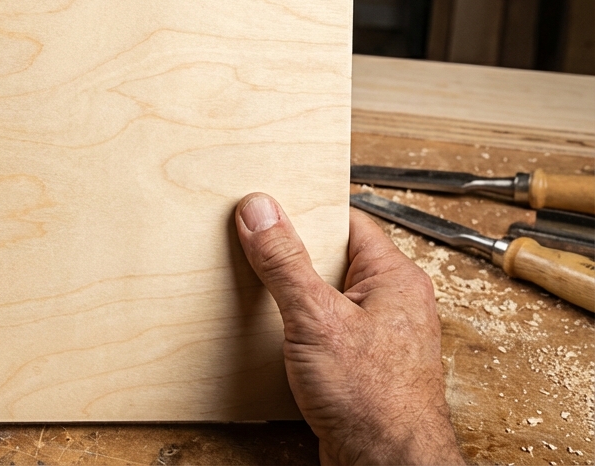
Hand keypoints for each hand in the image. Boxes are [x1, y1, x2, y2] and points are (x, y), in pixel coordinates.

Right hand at [234, 193, 462, 465]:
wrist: (386, 463)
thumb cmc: (374, 400)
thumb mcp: (316, 318)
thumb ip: (285, 262)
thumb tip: (261, 211)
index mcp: (395, 278)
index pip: (346, 222)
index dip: (305, 212)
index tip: (266, 207)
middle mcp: (392, 302)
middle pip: (332, 258)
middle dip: (291, 255)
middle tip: (252, 245)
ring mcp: (378, 334)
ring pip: (326, 296)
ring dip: (291, 294)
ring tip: (257, 287)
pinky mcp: (360, 364)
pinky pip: (323, 328)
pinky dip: (296, 326)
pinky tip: (272, 331)